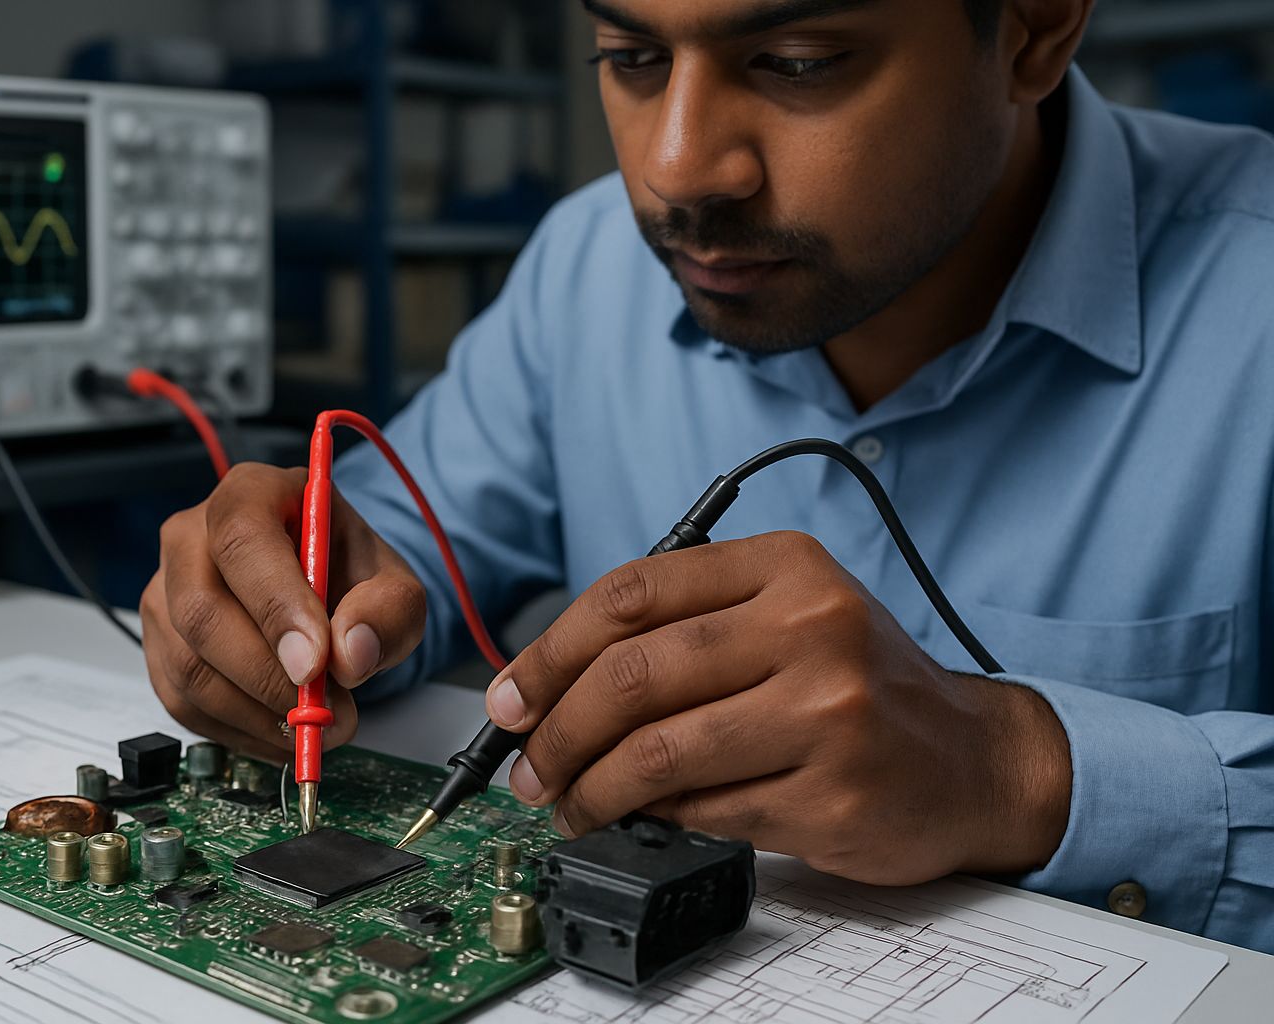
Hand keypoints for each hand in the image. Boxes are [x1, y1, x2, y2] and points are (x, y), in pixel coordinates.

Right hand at [140, 463, 425, 759]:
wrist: (323, 592)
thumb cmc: (347, 575)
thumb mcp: (391, 584)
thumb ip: (387, 611)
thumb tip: (351, 655)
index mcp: (250, 493)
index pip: (244, 541)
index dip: (276, 607)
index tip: (315, 664)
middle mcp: (191, 535)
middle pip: (203, 612)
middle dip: (269, 677)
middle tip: (328, 712)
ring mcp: (165, 592)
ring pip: (190, 667)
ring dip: (258, 713)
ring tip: (317, 726)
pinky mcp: (160, 646)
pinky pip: (183, 703)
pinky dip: (239, 731)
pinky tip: (283, 732)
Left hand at [485, 532, 1070, 884]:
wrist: (974, 758)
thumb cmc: (858, 684)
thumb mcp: (785, 617)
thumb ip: (683, 629)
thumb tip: (548, 685)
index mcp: (786, 566)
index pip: (631, 594)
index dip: (550, 651)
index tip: (512, 696)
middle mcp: (810, 626)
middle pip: (632, 675)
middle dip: (556, 730)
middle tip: (528, 764)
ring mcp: (826, 711)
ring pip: (658, 751)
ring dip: (591, 788)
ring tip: (569, 803)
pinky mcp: (832, 792)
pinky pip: (704, 808)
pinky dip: (658, 816)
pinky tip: (648, 815)